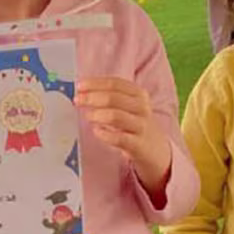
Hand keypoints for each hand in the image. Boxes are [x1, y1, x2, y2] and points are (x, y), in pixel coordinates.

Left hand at [74, 77, 172, 192]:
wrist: (156, 150)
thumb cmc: (135, 125)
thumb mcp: (128, 106)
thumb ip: (109, 97)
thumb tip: (82, 91)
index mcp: (139, 94)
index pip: (115, 83)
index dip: (95, 83)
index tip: (79, 86)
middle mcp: (142, 108)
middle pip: (113, 98)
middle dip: (92, 97)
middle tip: (77, 100)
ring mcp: (141, 126)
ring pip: (116, 116)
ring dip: (97, 114)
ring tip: (88, 116)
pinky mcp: (138, 145)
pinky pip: (119, 138)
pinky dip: (104, 134)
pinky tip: (97, 131)